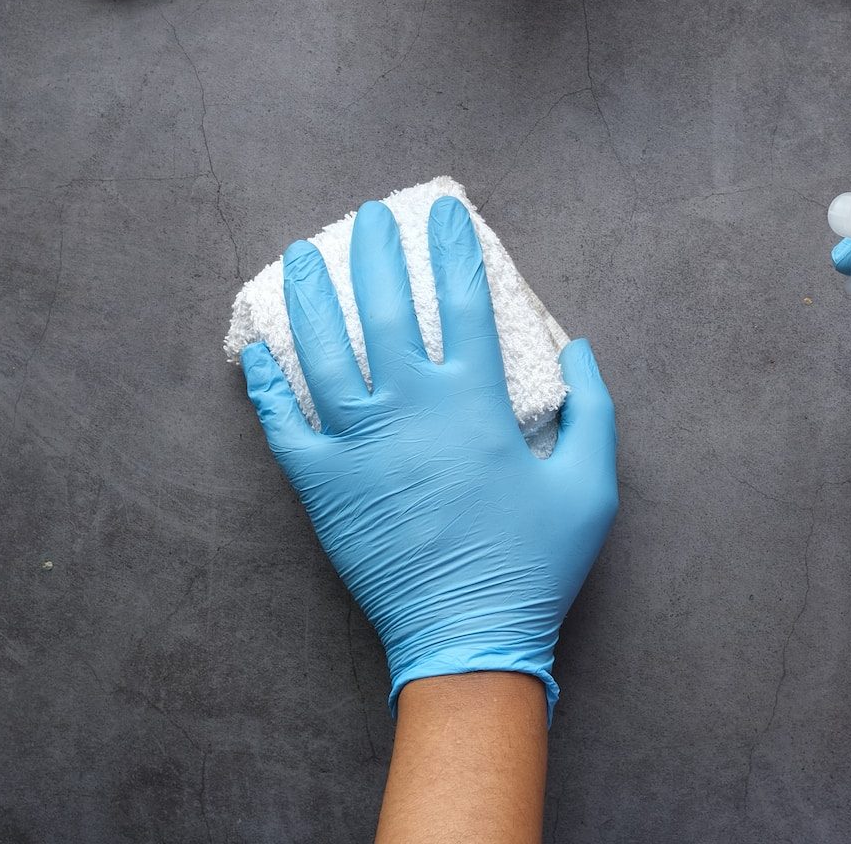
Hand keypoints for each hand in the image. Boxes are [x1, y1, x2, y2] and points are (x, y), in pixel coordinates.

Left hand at [241, 197, 617, 713]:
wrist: (468, 640)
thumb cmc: (534, 565)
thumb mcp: (591, 486)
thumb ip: (592, 410)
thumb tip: (579, 350)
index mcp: (475, 403)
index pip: (464, 300)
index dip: (453, 247)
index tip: (442, 211)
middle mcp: (411, 409)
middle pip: (385, 307)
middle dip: (375, 251)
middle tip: (367, 217)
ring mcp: (358, 445)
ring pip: (323, 350)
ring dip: (311, 296)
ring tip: (301, 256)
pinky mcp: (322, 485)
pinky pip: (282, 423)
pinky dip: (266, 383)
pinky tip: (257, 348)